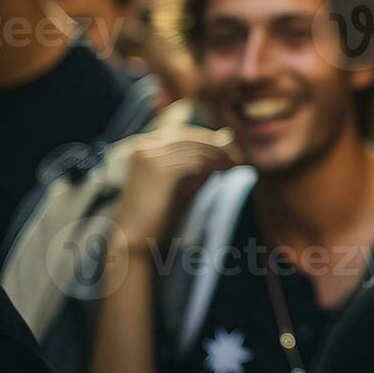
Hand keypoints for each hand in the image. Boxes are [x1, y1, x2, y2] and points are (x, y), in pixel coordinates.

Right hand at [113, 126, 238, 247]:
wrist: (134, 238)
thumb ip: (202, 160)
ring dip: (220, 155)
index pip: (185, 134)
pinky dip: (214, 164)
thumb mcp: (183, 181)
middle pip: (191, 137)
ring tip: (237, 165)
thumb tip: (228, 135)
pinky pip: (193, 161)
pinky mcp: (158, 170)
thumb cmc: (159, 213)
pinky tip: (227, 170)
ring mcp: (150, 156)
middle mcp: (145, 146)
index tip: (232, 151)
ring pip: (195, 148)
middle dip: (218, 146)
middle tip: (239, 158)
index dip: (211, 140)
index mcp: (145, 146)